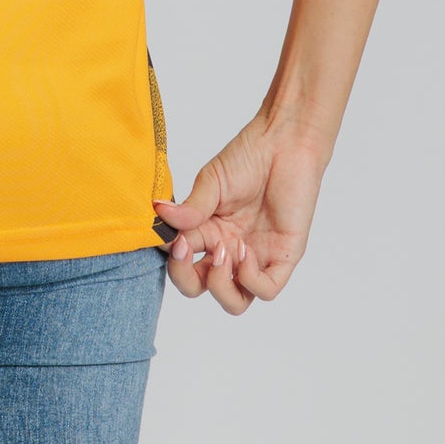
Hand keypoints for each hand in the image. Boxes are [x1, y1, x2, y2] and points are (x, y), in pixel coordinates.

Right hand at [152, 114, 329, 313]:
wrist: (285, 142)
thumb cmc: (249, 156)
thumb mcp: (212, 181)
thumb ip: (190, 207)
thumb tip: (159, 214)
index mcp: (207, 231)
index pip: (182, 262)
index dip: (173, 260)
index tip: (171, 240)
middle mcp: (228, 249)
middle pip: (201, 287)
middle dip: (187, 278)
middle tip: (186, 250)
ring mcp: (255, 256)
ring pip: (234, 301)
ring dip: (220, 285)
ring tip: (223, 251)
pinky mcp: (282, 258)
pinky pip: (265, 291)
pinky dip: (250, 279)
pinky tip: (245, 250)